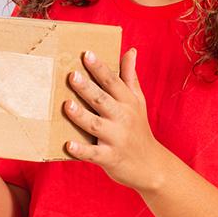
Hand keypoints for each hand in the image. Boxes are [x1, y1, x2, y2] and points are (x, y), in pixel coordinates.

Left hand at [63, 47, 166, 192]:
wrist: (151, 166)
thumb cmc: (139, 128)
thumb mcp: (138, 101)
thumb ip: (130, 76)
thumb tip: (130, 50)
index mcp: (128, 102)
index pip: (113, 82)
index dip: (100, 68)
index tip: (87, 54)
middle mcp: (123, 118)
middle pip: (102, 100)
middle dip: (87, 88)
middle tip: (72, 76)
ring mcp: (116, 138)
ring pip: (95, 125)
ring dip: (81, 115)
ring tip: (66, 105)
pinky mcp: (109, 158)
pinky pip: (93, 153)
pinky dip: (81, 150)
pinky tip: (68, 144)